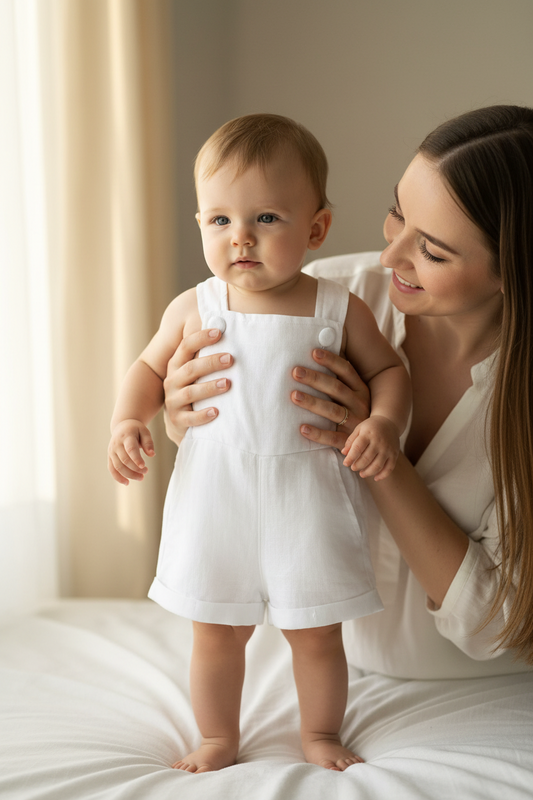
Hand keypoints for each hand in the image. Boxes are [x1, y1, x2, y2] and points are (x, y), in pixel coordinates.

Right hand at [108, 419, 154, 485]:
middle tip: (146, 472)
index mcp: (126, 436)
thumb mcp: (145, 431)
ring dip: (129, 474)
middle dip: (135, 469)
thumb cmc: (136, 430)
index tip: (144, 466)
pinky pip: (112, 469)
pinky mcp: (110, 457)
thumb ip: (148, 442)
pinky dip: (118, 477)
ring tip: (141, 478)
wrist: (122, 426)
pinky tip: (127, 483)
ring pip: (118, 466)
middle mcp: (117, 444)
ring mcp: (112, 451)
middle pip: (124, 460)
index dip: (136, 459)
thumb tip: (152, 454)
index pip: (130, 449)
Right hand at [163, 328, 232, 445]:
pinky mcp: (178, 420)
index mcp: (176, 365)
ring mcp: (173, 401)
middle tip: (231, 359)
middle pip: (190, 369)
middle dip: (211, 363)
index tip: (219, 332)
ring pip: (191, 392)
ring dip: (210, 387)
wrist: (180, 420)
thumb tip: (228, 329)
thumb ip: (205, 355)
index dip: (201, 338)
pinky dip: (203, 415)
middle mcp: (172, 381)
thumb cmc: (194, 387)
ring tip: (228, 383)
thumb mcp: (195, 371)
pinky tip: (217, 412)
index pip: (186, 347)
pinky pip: (190, 418)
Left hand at [291, 348, 370, 449]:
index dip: (331, 361)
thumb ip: (340, 381)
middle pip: (336, 389)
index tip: (314, 352)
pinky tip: (302, 428)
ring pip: (332, 411)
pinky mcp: (347, 441)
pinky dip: (317, 433)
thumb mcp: (355, 396)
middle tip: (295, 371)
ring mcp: (355, 423)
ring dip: (313, 402)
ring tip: (294, 395)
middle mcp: (359, 404)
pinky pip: (331, 437)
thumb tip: (318, 356)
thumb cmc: (356, 413)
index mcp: (361, 390)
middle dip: (315, 379)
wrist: (373, 444)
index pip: (346, 371)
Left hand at [341, 415, 399, 480]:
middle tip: (353, 468)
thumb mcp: (359, 429)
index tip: (345, 463)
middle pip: (367, 458)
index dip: (350, 458)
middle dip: (358, 466)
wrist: (389, 422)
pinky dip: (382, 475)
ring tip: (361, 474)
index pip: (357, 448)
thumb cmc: (370, 427)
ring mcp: (388, 449)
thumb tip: (344, 453)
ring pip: (377, 465)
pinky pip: (389, 468)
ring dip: (368, 472)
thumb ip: (351, 441)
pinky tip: (375, 478)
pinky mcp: (395, 454)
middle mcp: (379, 442)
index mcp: (368, 434)